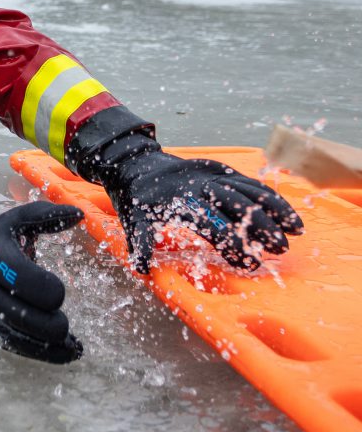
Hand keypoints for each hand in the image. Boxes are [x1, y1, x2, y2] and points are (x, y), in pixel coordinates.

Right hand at [0, 203, 84, 362]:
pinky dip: (38, 353)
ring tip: (74, 349)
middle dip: (43, 323)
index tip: (60, 291)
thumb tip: (78, 215)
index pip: (15, 273)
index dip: (40, 286)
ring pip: (10, 334)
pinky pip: (11, 344)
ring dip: (43, 346)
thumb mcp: (17, 218)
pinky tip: (65, 353)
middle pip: (11, 311)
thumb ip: (46, 215)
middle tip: (65, 325)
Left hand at [104, 149, 303, 273]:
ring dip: (274, 209)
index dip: (232, 244)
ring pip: (248, 190)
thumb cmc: (138, 200)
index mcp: (179, 202)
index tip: (250, 262)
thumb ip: (141, 243)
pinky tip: (286, 213)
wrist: (136, 164)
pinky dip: (269, 196)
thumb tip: (142, 266)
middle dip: (260, 227)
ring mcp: (212, 175)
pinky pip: (248, 182)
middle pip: (236, 205)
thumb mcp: (134, 221)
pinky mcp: (220, 169)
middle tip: (280, 249)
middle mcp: (199, 186)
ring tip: (296, 230)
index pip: (211, 224)